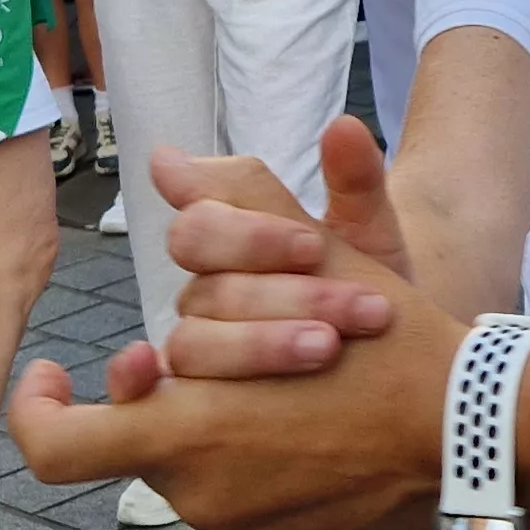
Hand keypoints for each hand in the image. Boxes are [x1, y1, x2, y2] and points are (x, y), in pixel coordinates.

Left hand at [3, 148, 463, 529]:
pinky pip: (237, 504)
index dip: (38, 410)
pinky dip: (255, 468)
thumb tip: (166, 159)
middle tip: (218, 354)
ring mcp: (237, 526)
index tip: (57, 374)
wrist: (473, 436)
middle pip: (138, 439)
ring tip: (281, 383)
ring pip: (190, 470)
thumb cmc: (391, 343)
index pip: (56, 445)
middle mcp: (196, 490)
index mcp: (182, 427)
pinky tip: (307, 430)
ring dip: (215, 427)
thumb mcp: (313, 257)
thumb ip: (230, 209)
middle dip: (168, 392)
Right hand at [163, 119, 416, 381]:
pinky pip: (137, 392)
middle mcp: (206, 284)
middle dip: (274, 288)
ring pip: (191, 336)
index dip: (254, 231)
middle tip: (350, 306)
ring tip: (328, 348)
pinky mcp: (183, 404)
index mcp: (237, 236)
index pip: (207, 212)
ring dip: (257, 342)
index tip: (314, 247)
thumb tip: (342, 125)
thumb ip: (357, 184)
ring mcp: (192, 343)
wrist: (398, 376)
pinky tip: (145, 371)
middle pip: (200, 273)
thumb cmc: (373, 300)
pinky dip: (131, 381)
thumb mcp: (374, 242)